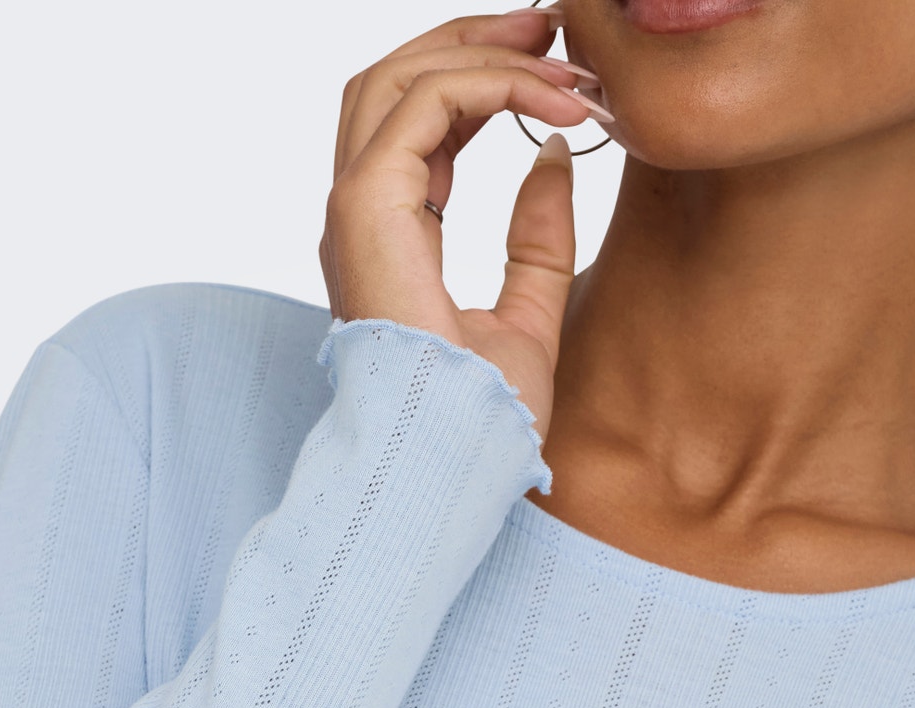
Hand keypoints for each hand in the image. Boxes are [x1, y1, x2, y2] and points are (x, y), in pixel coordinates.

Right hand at [319, 6, 610, 440]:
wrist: (455, 458)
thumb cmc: (483, 417)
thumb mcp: (531, 315)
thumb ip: (537, 239)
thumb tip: (554, 156)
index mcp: (389, 238)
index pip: (418, 125)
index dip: (482, 81)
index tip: (555, 70)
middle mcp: (360, 216)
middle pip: (395, 81)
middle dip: (474, 40)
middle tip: (552, 26)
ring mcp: (355, 209)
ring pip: (399, 77)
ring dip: (484, 51)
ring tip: (559, 50)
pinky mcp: (366, 207)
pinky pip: (425, 103)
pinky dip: (492, 83)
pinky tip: (553, 99)